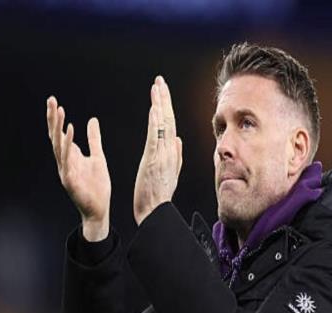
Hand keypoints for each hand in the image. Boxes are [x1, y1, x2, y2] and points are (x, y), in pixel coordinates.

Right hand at [46, 96, 110, 240]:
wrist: (99, 209)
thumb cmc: (97, 186)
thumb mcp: (98, 157)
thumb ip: (94, 140)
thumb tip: (92, 120)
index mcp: (70, 156)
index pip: (59, 134)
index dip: (55, 118)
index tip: (54, 101)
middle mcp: (65, 162)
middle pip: (55, 136)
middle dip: (53, 118)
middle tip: (51, 100)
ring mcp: (65, 170)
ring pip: (59, 146)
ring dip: (58, 128)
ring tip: (59, 111)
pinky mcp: (70, 179)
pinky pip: (67, 159)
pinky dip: (68, 144)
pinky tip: (70, 131)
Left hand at [133, 76, 182, 225]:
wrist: (155, 212)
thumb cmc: (159, 196)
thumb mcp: (170, 174)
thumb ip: (176, 156)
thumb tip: (178, 140)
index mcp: (172, 154)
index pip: (170, 125)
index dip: (167, 107)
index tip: (162, 92)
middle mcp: (170, 152)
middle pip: (168, 120)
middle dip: (164, 99)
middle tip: (159, 80)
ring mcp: (162, 156)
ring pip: (163, 125)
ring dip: (159, 104)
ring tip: (156, 86)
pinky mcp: (153, 161)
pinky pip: (155, 138)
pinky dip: (155, 123)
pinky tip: (154, 109)